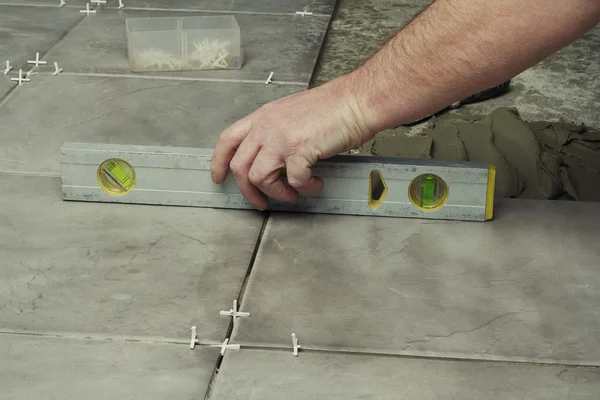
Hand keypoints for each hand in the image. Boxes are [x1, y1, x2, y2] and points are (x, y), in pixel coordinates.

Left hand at [210, 75, 373, 209]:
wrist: (356, 101)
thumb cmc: (332, 107)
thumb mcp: (291, 114)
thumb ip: (275, 132)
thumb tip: (272, 159)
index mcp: (263, 116)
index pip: (228, 139)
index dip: (218, 162)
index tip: (219, 177)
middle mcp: (267, 126)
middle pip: (239, 166)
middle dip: (248, 191)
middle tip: (261, 202)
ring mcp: (281, 138)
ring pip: (259, 177)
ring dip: (276, 193)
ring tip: (292, 194)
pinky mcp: (300, 149)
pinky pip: (293, 181)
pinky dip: (305, 188)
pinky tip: (315, 183)